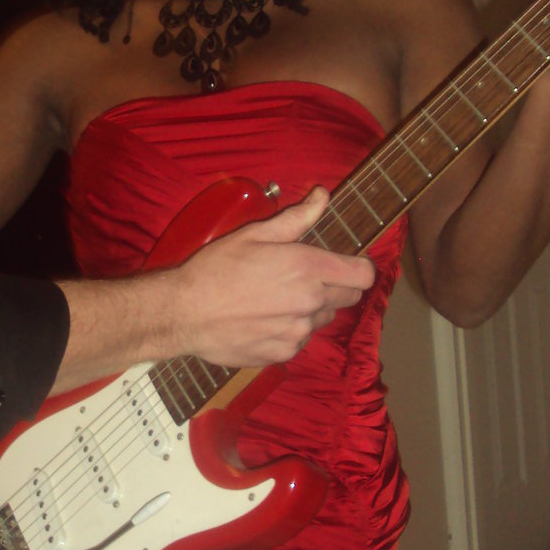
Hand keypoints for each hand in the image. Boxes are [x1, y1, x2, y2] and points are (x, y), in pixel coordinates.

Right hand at [177, 187, 375, 365]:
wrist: (185, 313)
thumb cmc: (216, 268)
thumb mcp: (254, 234)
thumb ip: (297, 217)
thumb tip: (323, 195)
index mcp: (308, 268)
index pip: (364, 275)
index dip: (358, 267)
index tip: (345, 264)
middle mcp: (310, 302)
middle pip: (349, 297)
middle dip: (336, 285)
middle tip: (305, 278)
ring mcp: (298, 332)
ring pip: (322, 319)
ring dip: (311, 308)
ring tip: (277, 299)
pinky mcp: (283, 353)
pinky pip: (300, 340)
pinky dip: (290, 330)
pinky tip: (263, 319)